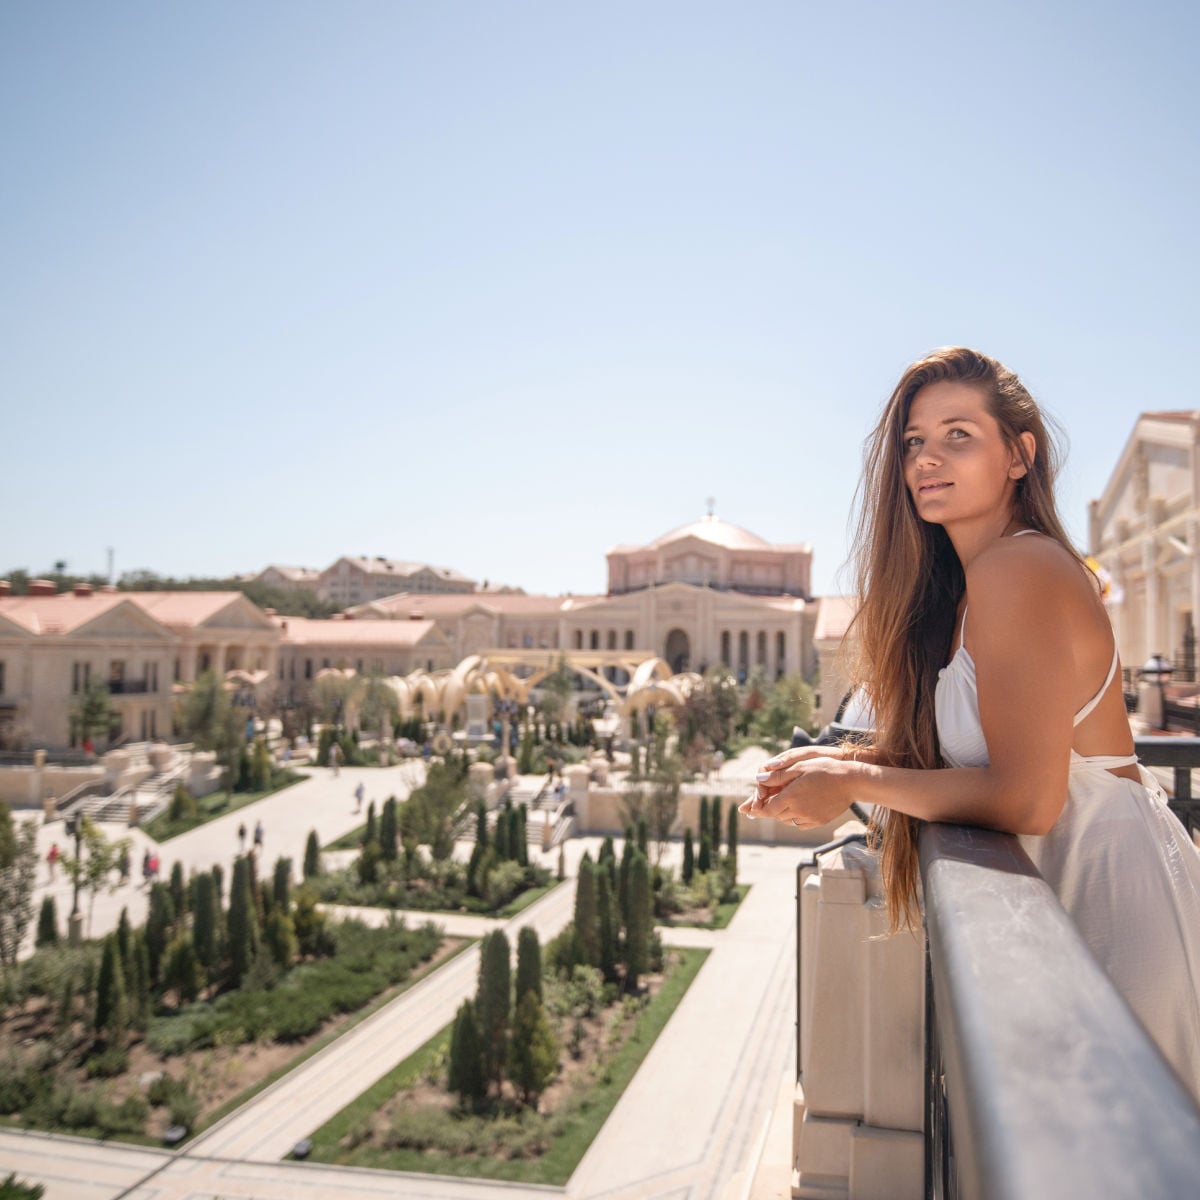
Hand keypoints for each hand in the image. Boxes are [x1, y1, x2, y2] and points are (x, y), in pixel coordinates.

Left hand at [739, 748, 858, 830]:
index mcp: (791, 797)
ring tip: (776, 808)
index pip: (768, 808)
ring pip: (788, 820)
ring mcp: (810, 818)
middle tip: (758, 808)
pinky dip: (794, 818)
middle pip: (776, 815)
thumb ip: (778, 775)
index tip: (749, 808)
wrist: (852, 781)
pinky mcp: (820, 821)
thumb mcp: (799, 767)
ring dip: (781, 814)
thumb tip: (759, 780)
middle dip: (768, 810)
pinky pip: (801, 824)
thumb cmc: (825, 769)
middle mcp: (798, 811)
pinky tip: (795, 811)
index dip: (758, 808)